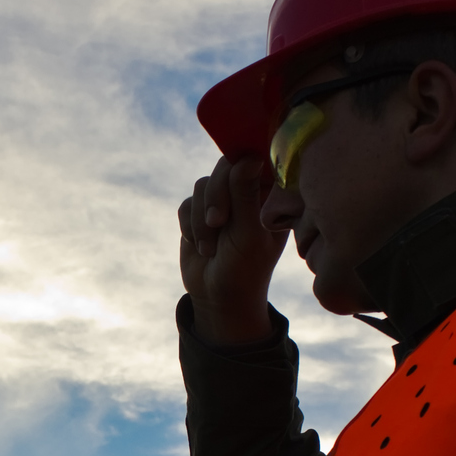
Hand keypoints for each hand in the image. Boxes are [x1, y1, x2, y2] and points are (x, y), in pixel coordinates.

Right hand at [178, 154, 284, 344]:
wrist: (219, 297)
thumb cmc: (245, 268)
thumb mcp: (249, 233)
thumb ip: (245, 195)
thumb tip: (247, 158)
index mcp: (269, 195)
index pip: (256, 160)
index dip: (242, 164)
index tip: (235, 179)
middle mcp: (246, 192)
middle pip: (223, 167)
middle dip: (216, 196)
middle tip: (218, 222)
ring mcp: (222, 201)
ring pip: (202, 186)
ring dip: (201, 218)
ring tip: (211, 246)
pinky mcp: (198, 211)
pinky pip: (186, 202)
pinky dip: (189, 225)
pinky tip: (201, 246)